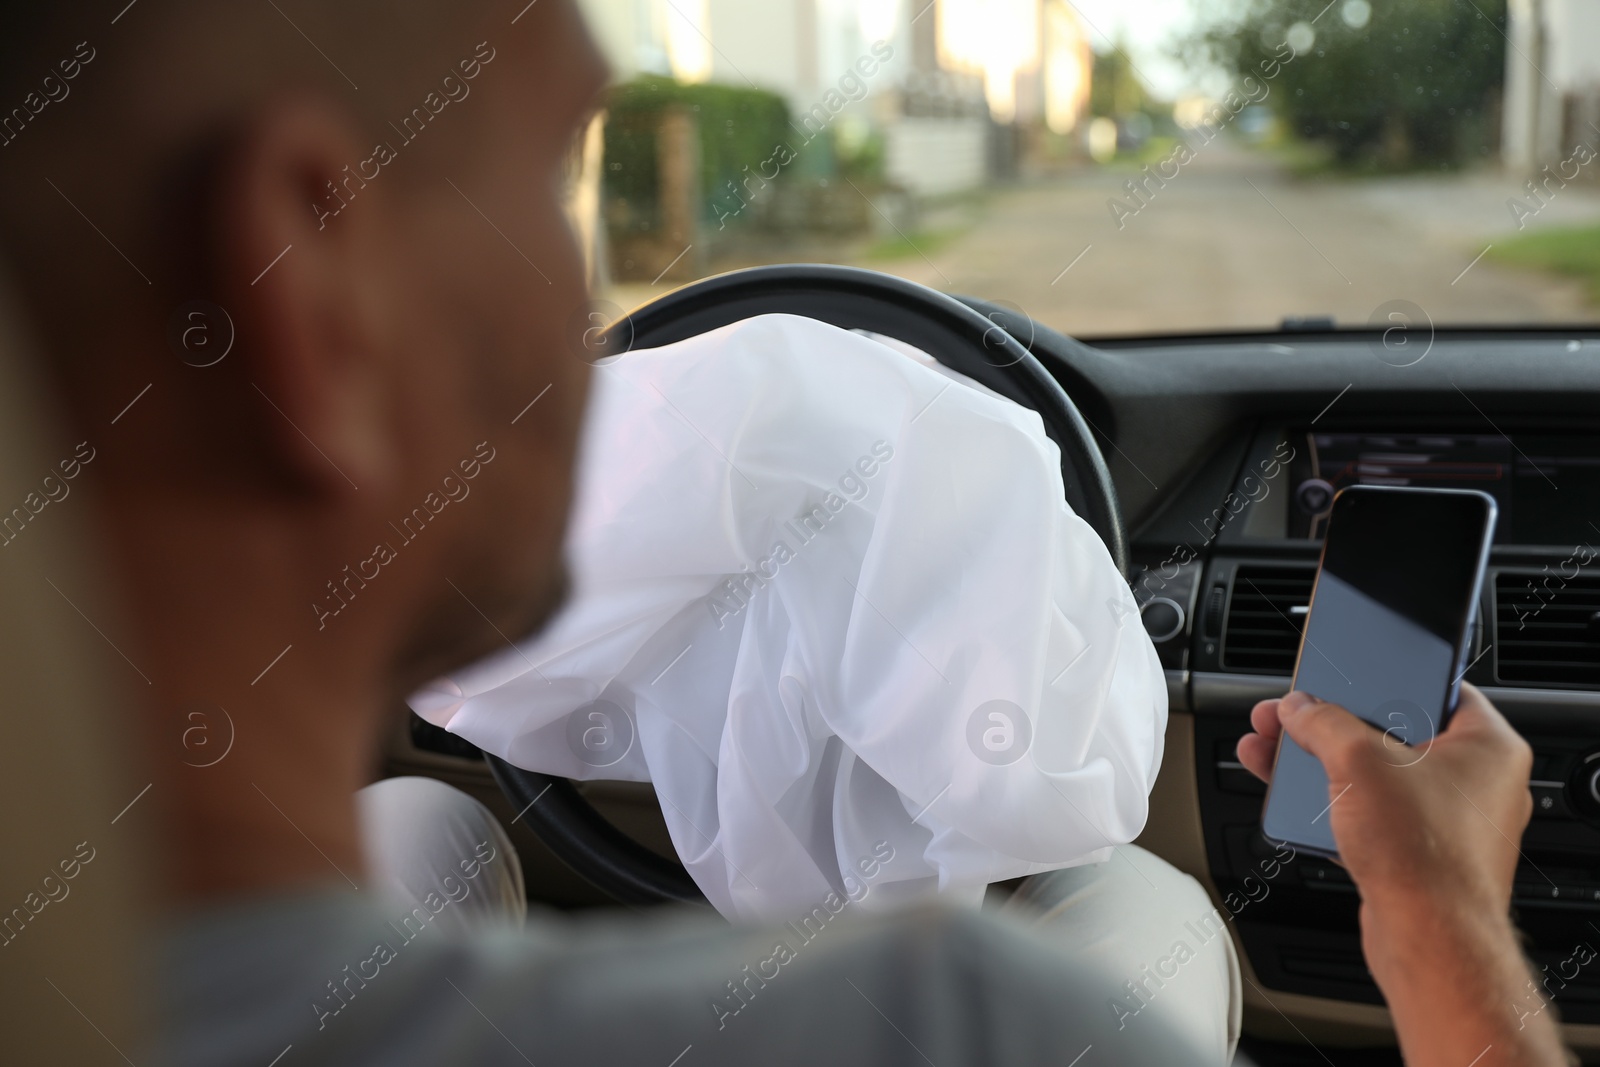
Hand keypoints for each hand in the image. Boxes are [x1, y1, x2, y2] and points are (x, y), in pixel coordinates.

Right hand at [1238, 685, 1568, 1066]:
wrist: (1428, 941)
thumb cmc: (1425, 856)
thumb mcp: (1359, 761)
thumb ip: (1323, 722)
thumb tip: (1300, 709)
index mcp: (1487, 745)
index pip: (1437, 685)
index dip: (1385, 673)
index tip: (1347, 670)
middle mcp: (1477, 783)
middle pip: (1393, 730)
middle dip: (1332, 724)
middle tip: (1294, 716)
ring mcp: (1449, 822)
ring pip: (1376, 775)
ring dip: (1322, 763)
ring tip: (1276, 752)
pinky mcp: (1421, 855)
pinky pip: (1371, 814)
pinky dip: (1333, 804)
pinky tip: (1295, 799)